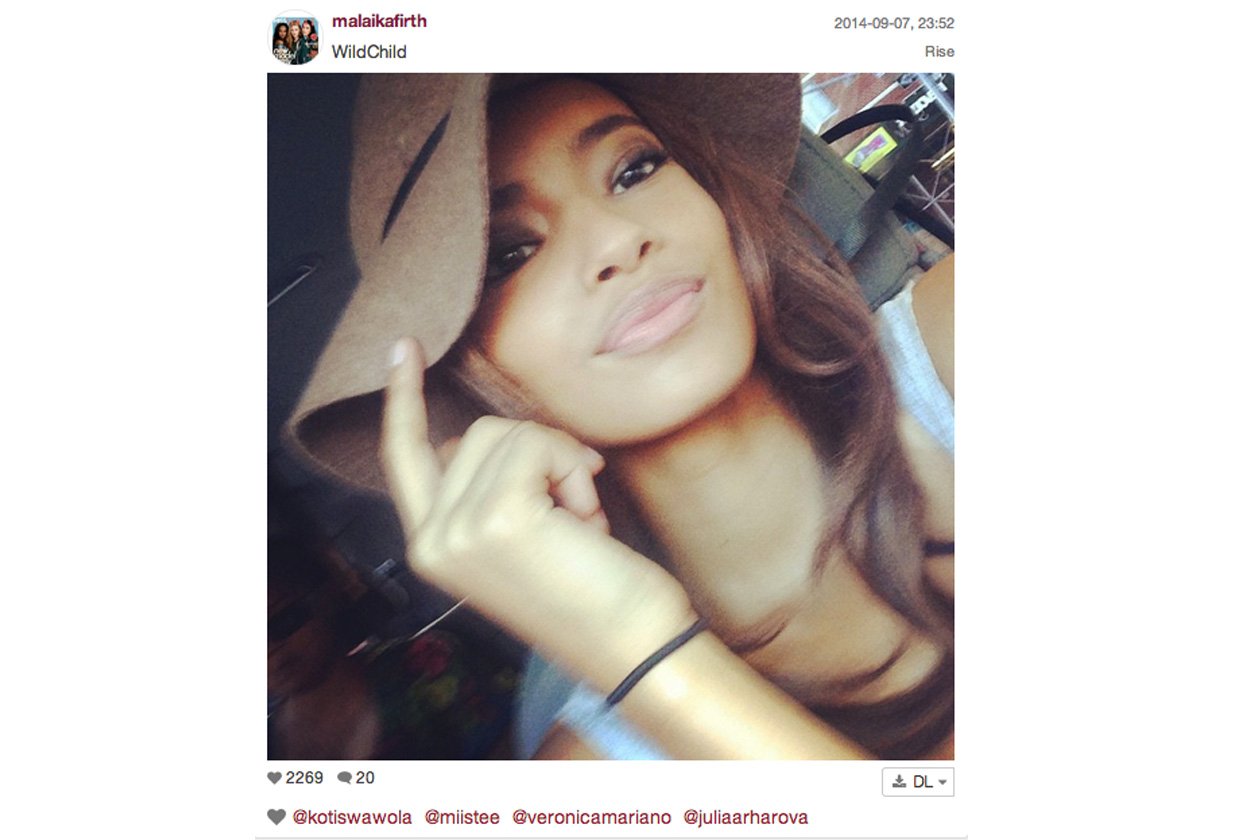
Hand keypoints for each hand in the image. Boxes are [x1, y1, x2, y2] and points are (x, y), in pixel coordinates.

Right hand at [380, 338, 691, 684]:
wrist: (632, 645)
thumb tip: (494, 437)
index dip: (400, 399)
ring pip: (510, 433)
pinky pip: (537, 443)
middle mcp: (431, 542)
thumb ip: (490, 488)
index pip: (402, 457)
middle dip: (539, 455)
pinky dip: (572, 468)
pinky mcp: (496, 517)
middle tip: (573, 513)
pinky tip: (584, 519)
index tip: (404, 347)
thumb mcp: (526, 536)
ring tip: (579, 525)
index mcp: (432, 549)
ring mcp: (458, 530)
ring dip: (561, 466)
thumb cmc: (594, 591)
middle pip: (475, 434)